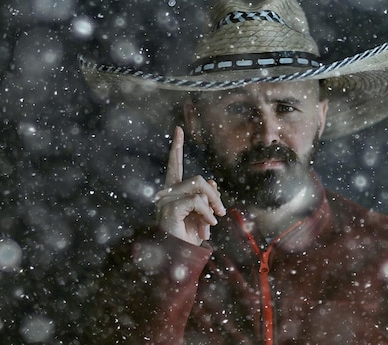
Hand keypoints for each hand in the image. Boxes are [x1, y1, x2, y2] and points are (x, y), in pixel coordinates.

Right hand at [154, 126, 225, 245]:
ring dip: (213, 204)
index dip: (176, 147)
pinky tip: (207, 227)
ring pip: (199, 186)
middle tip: (220, 214)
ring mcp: (166, 201)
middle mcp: (167, 194)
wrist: (179, 258)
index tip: (178, 129)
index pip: (174, 165)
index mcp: (173, 192)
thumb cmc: (189, 239)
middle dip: (214, 195)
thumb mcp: (202, 215)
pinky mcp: (170, 209)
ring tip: (214, 221)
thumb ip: (206, 197)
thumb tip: (212, 182)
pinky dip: (207, 214)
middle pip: (198, 178)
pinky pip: (197, 201)